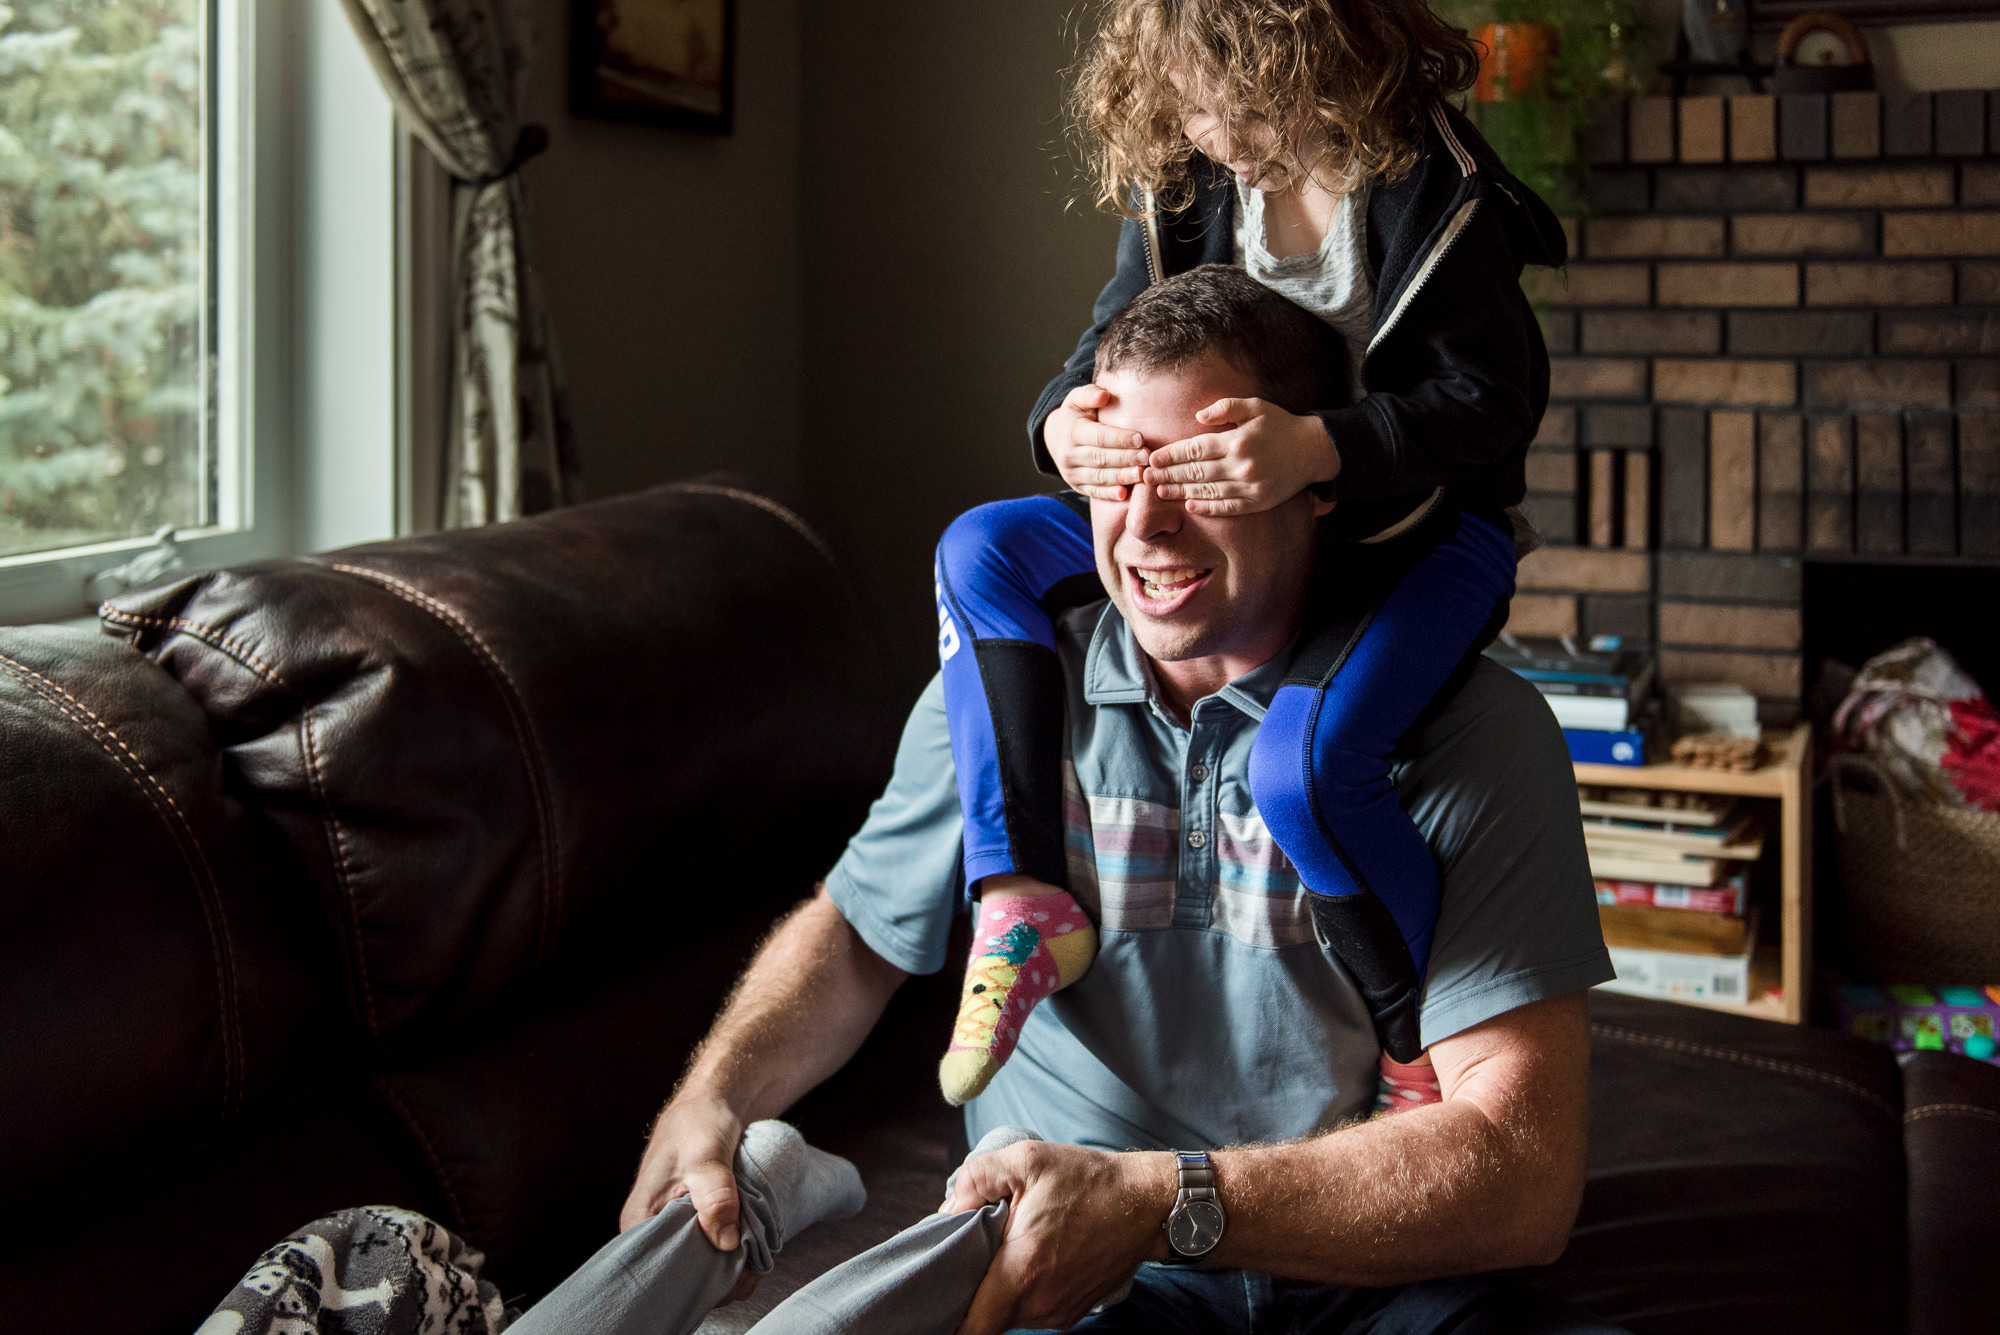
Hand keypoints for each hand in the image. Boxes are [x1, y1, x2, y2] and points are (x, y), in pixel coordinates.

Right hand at [620, 1093, 760, 1302]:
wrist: (711, 1104)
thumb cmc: (697, 1124)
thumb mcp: (705, 1156)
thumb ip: (715, 1197)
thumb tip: (725, 1242)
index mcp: (639, 1223)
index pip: (663, 1273)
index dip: (699, 1279)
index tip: (734, 1269)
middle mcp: (652, 1235)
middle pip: (685, 1276)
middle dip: (719, 1277)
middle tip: (751, 1263)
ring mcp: (675, 1232)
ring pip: (704, 1267)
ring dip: (732, 1265)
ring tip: (755, 1251)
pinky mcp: (697, 1227)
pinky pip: (716, 1253)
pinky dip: (736, 1254)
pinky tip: (754, 1245)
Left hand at [947, 1140, 1173, 1334]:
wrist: (1147, 1204)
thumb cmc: (1089, 1180)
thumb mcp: (1027, 1159)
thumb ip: (975, 1179)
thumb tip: (946, 1211)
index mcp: (1022, 1270)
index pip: (968, 1327)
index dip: (944, 1315)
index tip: (936, 1292)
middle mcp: (1040, 1303)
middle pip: (982, 1318)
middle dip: (967, 1292)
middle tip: (964, 1254)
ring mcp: (1058, 1313)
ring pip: (1005, 1316)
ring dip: (995, 1291)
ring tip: (999, 1250)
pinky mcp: (1070, 1313)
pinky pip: (1030, 1312)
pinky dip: (1019, 1291)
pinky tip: (1026, 1257)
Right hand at [1046, 383, 1146, 499]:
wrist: (1057, 438)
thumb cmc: (1077, 415)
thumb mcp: (1078, 399)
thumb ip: (1090, 394)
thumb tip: (1104, 395)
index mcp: (1071, 432)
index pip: (1098, 436)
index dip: (1119, 438)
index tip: (1140, 438)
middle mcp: (1068, 454)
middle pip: (1100, 457)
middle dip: (1125, 458)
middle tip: (1147, 457)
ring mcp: (1072, 473)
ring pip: (1099, 477)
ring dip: (1121, 477)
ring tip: (1141, 474)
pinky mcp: (1077, 486)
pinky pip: (1094, 492)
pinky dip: (1109, 494)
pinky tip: (1125, 494)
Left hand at [1146, 398, 1338, 514]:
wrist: (1313, 450)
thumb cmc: (1280, 425)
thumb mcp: (1256, 406)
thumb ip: (1225, 408)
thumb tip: (1197, 416)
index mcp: (1238, 441)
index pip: (1195, 450)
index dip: (1171, 455)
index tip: (1152, 459)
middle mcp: (1242, 465)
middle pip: (1196, 472)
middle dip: (1168, 476)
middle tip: (1146, 479)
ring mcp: (1250, 486)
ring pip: (1207, 491)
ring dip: (1180, 492)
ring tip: (1160, 492)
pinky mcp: (1258, 502)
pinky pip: (1227, 507)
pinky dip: (1207, 508)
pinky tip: (1189, 506)